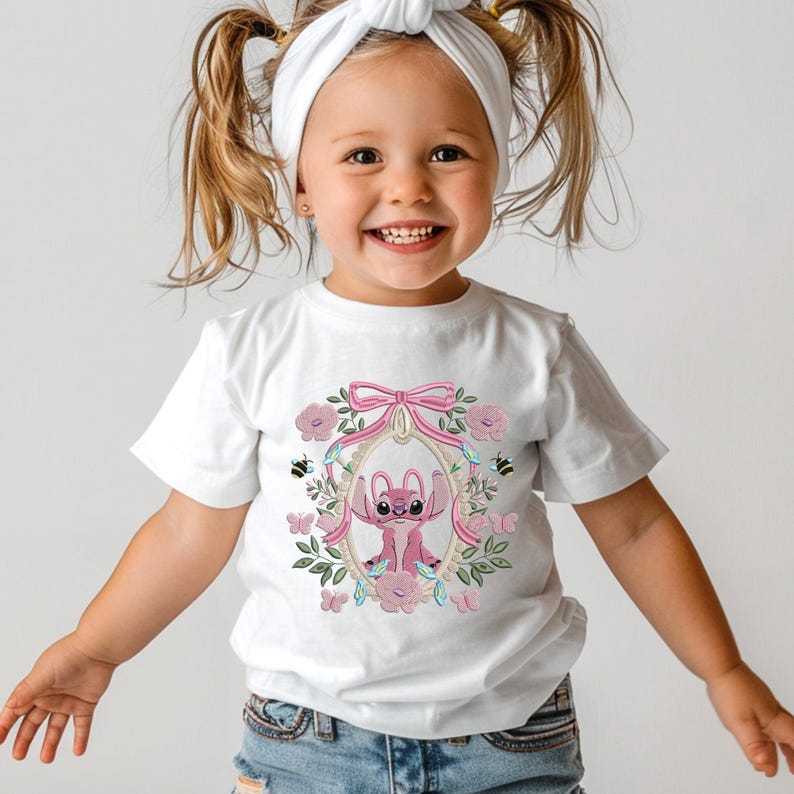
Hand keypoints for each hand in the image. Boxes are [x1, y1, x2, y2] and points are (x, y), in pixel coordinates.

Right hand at [0, 632, 115, 762]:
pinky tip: (78, 751)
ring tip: (46, 759)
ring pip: (56, 726)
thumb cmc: (70, 654)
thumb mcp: (43, 673)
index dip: (5, 724)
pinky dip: (80, 737)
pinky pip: (82, 724)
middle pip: (33, 721)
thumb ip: (27, 691)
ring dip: (50, 742)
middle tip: (18, 755)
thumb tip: (11, 705)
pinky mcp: (86, 703)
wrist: (99, 649)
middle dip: (25, 738)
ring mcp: (68, 700)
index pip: (16, 710)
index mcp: (36, 687)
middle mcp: (50, 695)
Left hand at [707, 661, 793, 775]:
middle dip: (793, 754)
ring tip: (774, 758)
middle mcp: (773, 712)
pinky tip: (758, 733)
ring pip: (777, 727)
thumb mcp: (740, 723)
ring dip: (779, 744)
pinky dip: (766, 732)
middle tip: (792, 770)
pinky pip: (766, 719)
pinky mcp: (753, 697)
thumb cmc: (730, 690)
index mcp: (775, 720)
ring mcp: (763, 703)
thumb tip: (765, 766)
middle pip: (791, 736)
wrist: (718, 664)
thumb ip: (754, 746)